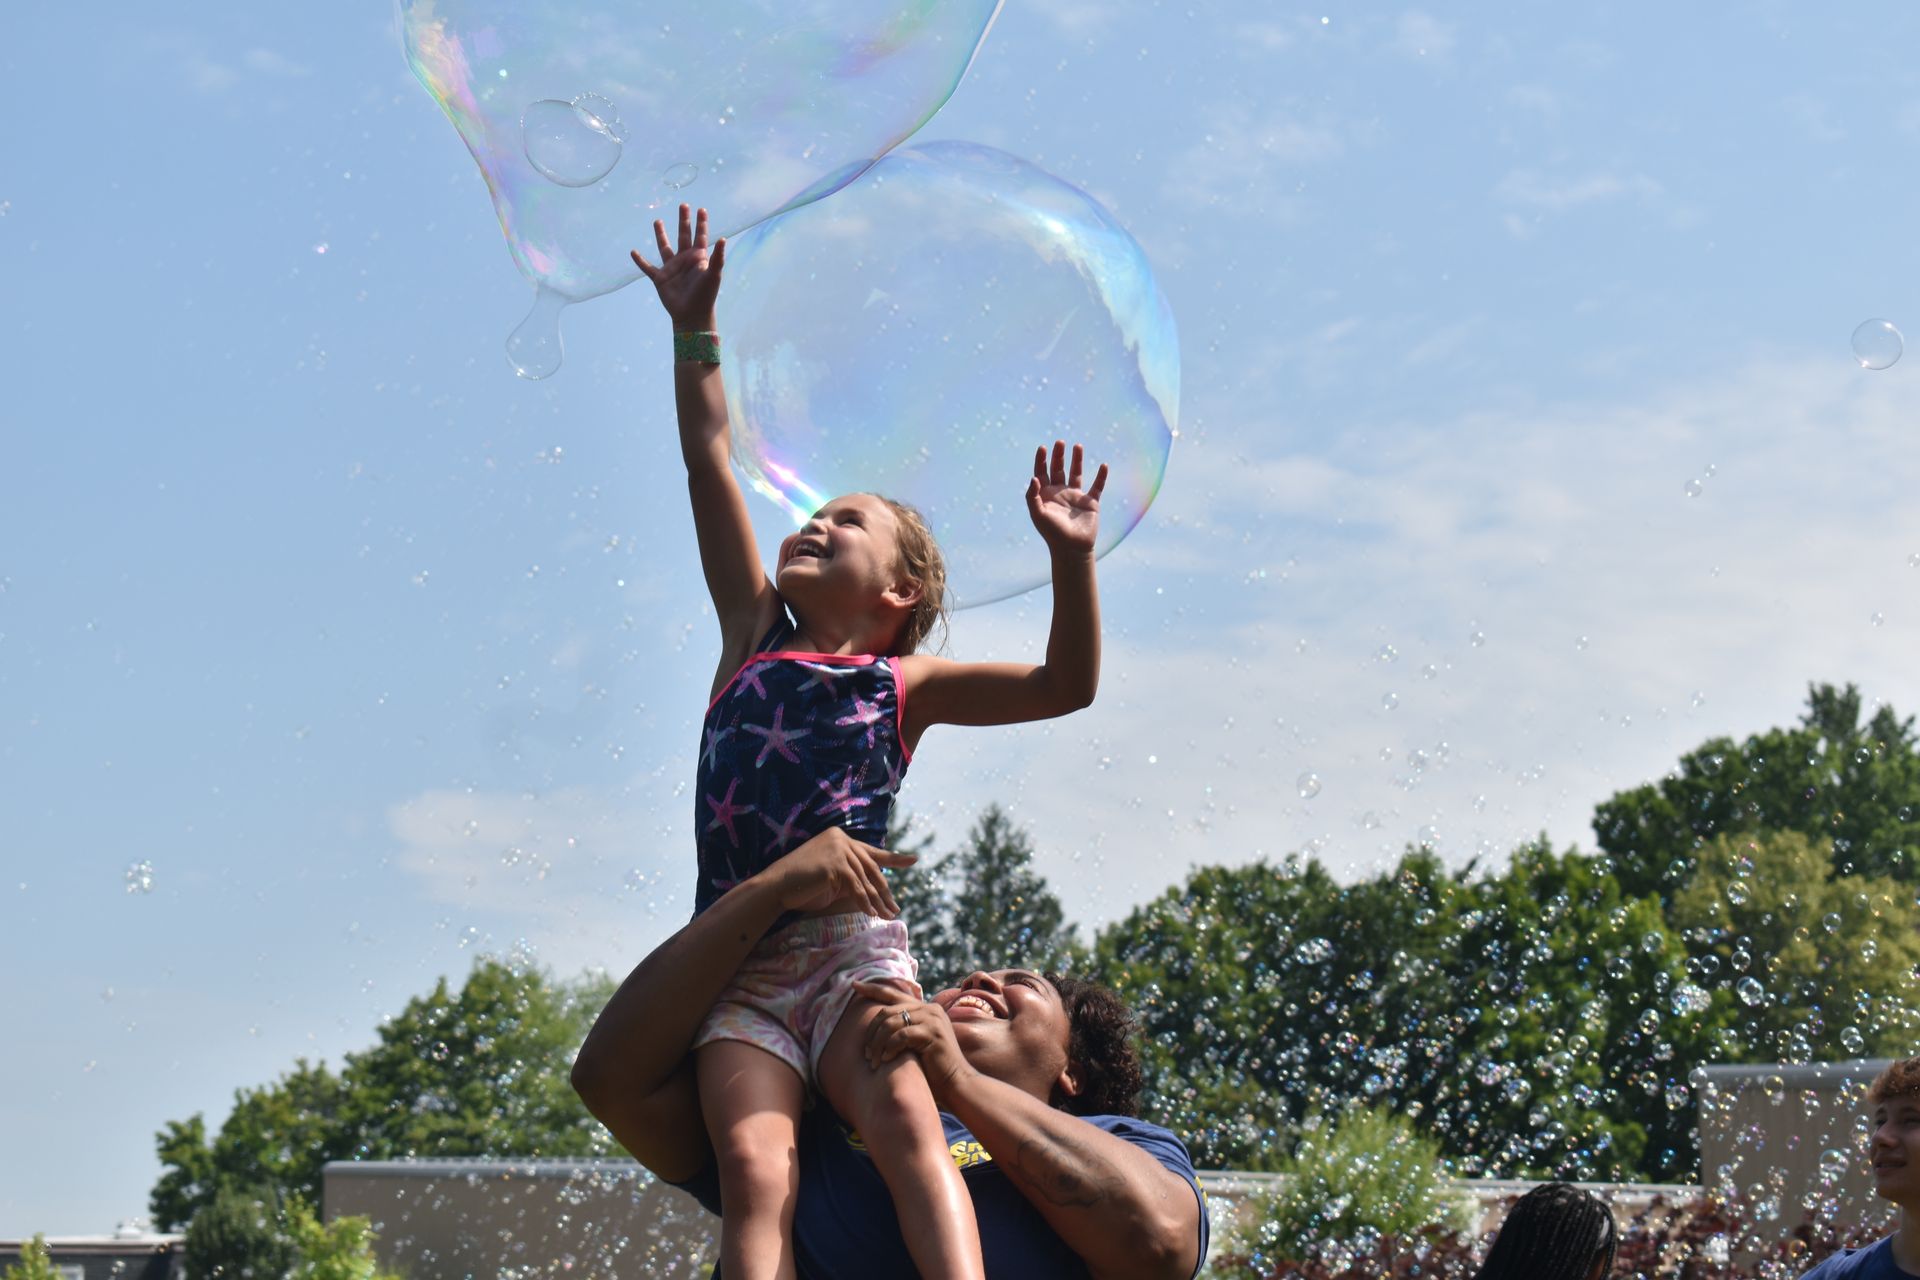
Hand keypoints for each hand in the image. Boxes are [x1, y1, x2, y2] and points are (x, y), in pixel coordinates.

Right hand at [630, 204, 726, 330]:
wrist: (692, 315)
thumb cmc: (706, 296)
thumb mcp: (713, 275)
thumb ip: (718, 257)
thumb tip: (724, 239)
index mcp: (698, 258)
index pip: (700, 236)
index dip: (701, 223)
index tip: (701, 209)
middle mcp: (685, 260)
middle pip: (683, 235)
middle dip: (683, 221)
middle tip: (683, 205)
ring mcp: (672, 268)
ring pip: (664, 247)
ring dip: (660, 234)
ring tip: (657, 221)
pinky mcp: (660, 278)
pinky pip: (647, 268)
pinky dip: (640, 261)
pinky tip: (633, 251)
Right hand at [760, 828, 914, 917]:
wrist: (777, 887)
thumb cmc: (802, 885)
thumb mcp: (832, 878)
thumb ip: (851, 876)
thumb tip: (874, 889)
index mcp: (840, 838)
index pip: (871, 851)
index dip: (894, 858)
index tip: (913, 860)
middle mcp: (842, 839)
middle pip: (872, 868)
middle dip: (885, 891)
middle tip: (896, 908)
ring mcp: (839, 850)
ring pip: (866, 880)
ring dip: (878, 901)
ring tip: (888, 915)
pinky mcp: (836, 865)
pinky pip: (857, 888)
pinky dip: (866, 903)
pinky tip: (872, 914)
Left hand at [850, 980, 975, 1105]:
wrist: (956, 1083)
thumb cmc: (933, 1069)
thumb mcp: (916, 1043)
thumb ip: (903, 1030)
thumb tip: (878, 1027)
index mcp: (925, 1008)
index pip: (894, 993)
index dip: (872, 989)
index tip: (854, 985)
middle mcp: (930, 1009)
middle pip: (887, 1011)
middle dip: (872, 1032)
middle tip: (866, 1054)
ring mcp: (932, 1019)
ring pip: (891, 1023)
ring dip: (877, 1044)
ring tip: (874, 1061)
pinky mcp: (932, 1032)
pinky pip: (901, 1036)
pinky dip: (890, 1048)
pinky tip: (886, 1061)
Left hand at [1026, 441, 1107, 554]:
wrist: (1072, 548)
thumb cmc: (1052, 533)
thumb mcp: (1038, 514)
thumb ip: (1033, 496)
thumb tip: (1034, 478)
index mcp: (1046, 494)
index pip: (1042, 472)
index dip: (1041, 460)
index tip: (1043, 448)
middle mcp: (1060, 493)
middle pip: (1058, 469)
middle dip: (1058, 456)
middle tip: (1059, 442)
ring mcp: (1076, 496)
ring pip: (1076, 473)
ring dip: (1077, 460)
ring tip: (1077, 446)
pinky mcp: (1091, 502)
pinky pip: (1097, 486)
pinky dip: (1101, 476)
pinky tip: (1103, 465)